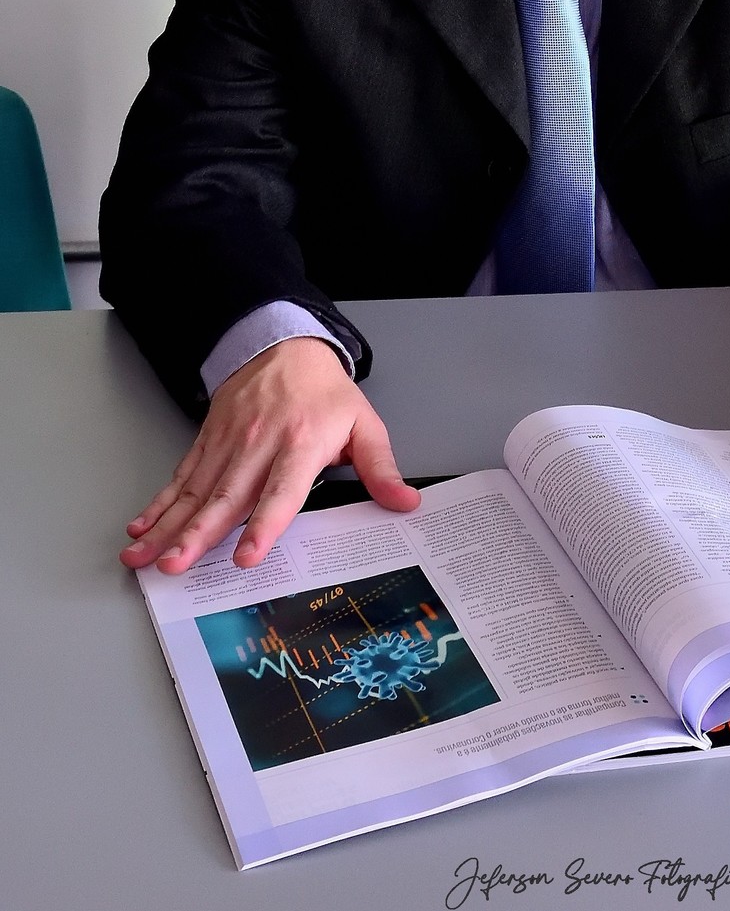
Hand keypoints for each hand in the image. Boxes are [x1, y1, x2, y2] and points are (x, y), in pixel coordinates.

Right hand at [119, 337, 420, 572]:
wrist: (284, 344)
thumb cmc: (325, 392)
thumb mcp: (364, 424)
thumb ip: (381, 468)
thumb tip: (406, 503)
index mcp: (302, 444)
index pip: (281, 491)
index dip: (263, 525)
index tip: (246, 556)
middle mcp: (260, 445)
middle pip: (226, 497)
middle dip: (197, 536)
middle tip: (174, 566)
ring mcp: (229, 443)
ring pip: (195, 491)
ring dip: (167, 527)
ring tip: (143, 557)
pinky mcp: (208, 440)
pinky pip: (182, 476)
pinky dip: (159, 503)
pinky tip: (141, 527)